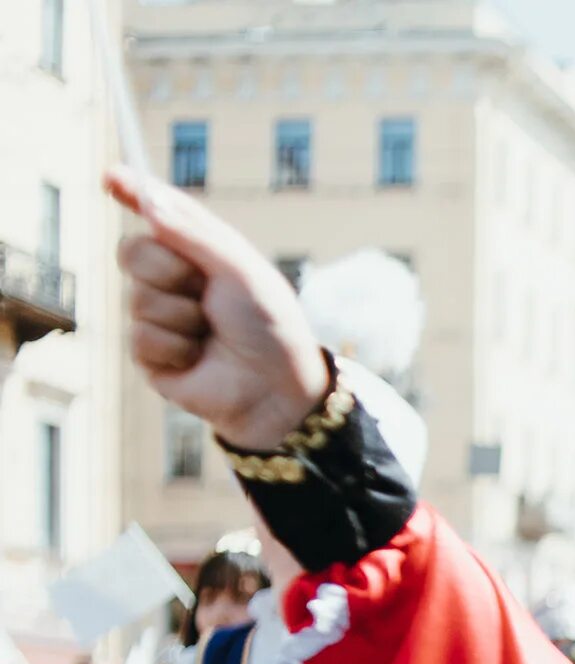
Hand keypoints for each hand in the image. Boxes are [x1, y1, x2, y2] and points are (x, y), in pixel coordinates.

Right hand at [105, 165, 327, 451]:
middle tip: (204, 290)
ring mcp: (160, 316)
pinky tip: (199, 359)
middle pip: (133, 251)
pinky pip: (140, 337)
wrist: (277, 389)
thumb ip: (194, 234)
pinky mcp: (151, 354)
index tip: (112, 177)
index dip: (135, 194)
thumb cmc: (270, 328)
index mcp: (202, 255)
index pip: (160, 217)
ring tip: (211, 333)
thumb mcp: (240, 271)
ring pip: (137, 297)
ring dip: (181, 316)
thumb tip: (149, 200)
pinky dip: (176, 347)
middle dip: (168, 269)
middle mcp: (176, 281)